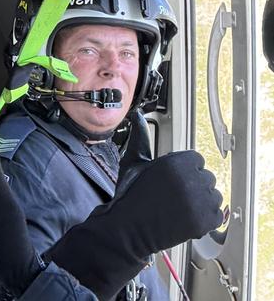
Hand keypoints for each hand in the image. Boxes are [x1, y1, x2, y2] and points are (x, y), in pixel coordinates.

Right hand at [45, 111, 222, 299]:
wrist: (128, 228)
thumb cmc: (130, 195)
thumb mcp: (133, 163)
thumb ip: (141, 138)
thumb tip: (137, 117)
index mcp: (175, 162)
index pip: (196, 160)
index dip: (184, 171)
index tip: (172, 181)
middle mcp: (190, 180)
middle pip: (206, 177)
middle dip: (193, 186)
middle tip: (172, 196)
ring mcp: (199, 202)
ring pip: (213, 195)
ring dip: (201, 202)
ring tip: (179, 208)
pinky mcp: (205, 221)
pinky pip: (217, 215)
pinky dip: (205, 219)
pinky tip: (185, 218)